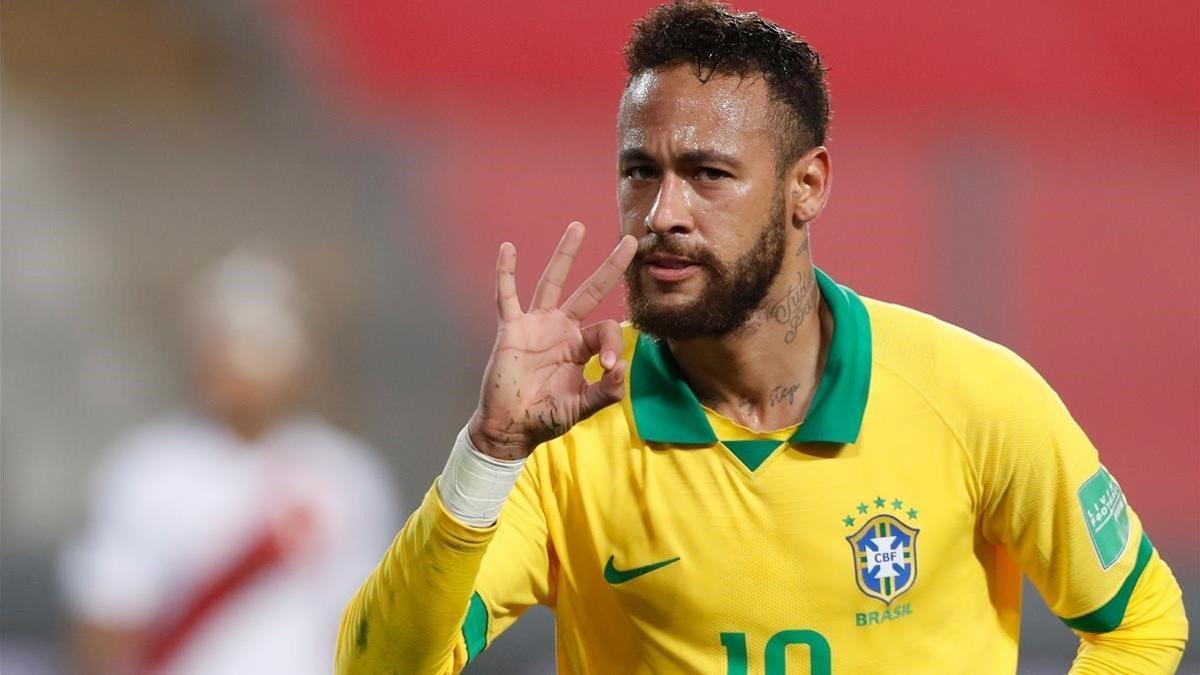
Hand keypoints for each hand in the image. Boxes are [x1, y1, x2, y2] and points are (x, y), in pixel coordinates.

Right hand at [468, 222, 637, 459]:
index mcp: (581, 347)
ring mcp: (536, 325)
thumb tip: (622, 368)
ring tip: (578, 227)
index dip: (614, 343)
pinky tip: (509, 248)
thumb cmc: (546, 417)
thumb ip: (606, 392)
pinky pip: (507, 296)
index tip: (610, 366)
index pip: (606, 329)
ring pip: (553, 282)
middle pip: (590, 290)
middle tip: (631, 241)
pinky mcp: (512, 329)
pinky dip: (506, 272)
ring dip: (565, 254)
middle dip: (610, 267)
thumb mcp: (582, 406)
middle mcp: (562, 329)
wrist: (510, 427)